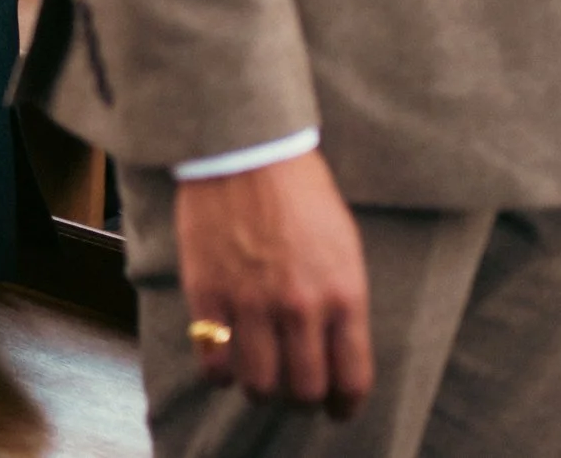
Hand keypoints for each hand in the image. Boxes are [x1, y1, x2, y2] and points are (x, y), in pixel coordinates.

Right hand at [174, 150, 372, 415]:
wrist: (246, 152)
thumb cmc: (301, 192)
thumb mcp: (344, 246)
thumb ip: (343, 300)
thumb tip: (336, 347)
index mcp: (343, 294)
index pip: (351, 378)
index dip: (344, 405)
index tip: (336, 409)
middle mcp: (300, 307)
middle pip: (305, 390)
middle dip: (302, 399)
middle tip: (294, 389)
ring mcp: (252, 304)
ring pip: (261, 386)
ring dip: (262, 391)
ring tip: (260, 378)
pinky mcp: (209, 295)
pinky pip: (215, 361)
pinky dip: (221, 373)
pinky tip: (225, 362)